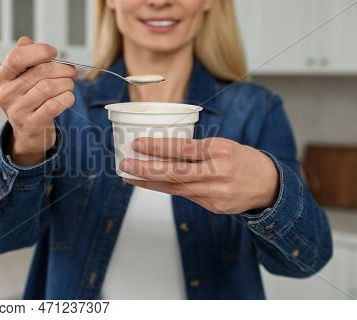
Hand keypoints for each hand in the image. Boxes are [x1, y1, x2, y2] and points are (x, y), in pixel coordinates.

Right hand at [0, 36, 76, 165]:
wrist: (29, 134)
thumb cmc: (30, 102)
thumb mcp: (23, 79)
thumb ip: (26, 59)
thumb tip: (26, 41)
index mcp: (3, 78)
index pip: (17, 57)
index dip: (39, 51)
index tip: (53, 52)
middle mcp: (7, 94)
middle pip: (40, 72)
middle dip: (62, 69)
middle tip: (71, 72)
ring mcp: (18, 111)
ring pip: (50, 88)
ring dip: (67, 84)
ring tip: (70, 85)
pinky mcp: (32, 125)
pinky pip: (54, 105)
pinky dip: (67, 98)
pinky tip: (69, 97)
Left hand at [120, 137, 278, 213]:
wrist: (269, 186)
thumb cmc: (243, 160)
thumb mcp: (224, 145)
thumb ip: (196, 149)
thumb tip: (163, 149)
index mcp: (222, 151)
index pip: (184, 148)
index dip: (158, 147)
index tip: (137, 144)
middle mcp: (218, 174)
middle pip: (176, 173)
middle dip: (146, 169)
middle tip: (124, 164)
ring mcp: (216, 194)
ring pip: (176, 188)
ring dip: (149, 182)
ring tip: (129, 176)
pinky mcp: (214, 207)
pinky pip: (185, 196)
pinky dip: (165, 189)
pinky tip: (151, 184)